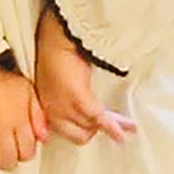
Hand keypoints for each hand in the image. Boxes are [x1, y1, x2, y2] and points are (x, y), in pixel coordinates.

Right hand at [0, 66, 47, 173]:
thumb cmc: (3, 78)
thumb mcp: (28, 92)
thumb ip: (37, 115)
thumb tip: (43, 138)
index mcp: (19, 121)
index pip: (26, 154)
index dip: (21, 154)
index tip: (14, 147)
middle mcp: (3, 128)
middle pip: (8, 163)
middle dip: (3, 159)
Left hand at [35, 6, 136, 145]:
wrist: (57, 39)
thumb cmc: (57, 56)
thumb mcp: (56, 84)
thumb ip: (64, 101)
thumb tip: (86, 114)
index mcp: (45, 108)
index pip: (66, 133)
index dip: (84, 131)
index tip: (96, 130)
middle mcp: (53, 111)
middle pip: (81, 134)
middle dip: (96, 129)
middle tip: (111, 122)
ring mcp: (64, 107)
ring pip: (92, 126)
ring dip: (110, 125)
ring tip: (128, 126)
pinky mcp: (78, 98)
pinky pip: (99, 117)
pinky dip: (113, 126)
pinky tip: (124, 132)